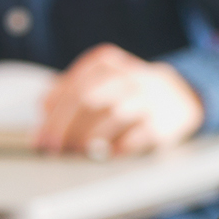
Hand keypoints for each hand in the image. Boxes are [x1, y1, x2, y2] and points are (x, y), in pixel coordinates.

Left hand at [37, 43, 204, 158]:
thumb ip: (69, 90)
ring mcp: (147, 97)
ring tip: (76, 152)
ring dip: (88, 138)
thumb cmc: (125, 92)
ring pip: (112, 115)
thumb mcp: (98, 81)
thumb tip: (42, 108)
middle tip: (52, 149)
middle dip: (64, 128)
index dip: (53, 116)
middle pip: (89, 99)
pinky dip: (116, 147)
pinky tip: (105, 155)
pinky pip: (135, 135)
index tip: (40, 137)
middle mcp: (128, 75)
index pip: (73, 88)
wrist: (178, 96)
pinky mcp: (161, 121)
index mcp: (106, 62)